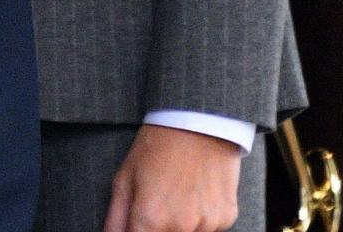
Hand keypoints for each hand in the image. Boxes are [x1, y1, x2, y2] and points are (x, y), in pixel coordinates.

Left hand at [102, 124, 242, 231]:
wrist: (199, 120)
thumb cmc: (157, 145)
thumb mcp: (125, 178)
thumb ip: (116, 220)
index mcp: (150, 219)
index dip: (137, 230)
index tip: (139, 221)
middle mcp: (180, 227)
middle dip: (157, 226)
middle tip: (159, 200)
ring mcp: (207, 224)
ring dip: (180, 224)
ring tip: (177, 193)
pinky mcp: (226, 218)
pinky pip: (209, 229)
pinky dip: (201, 218)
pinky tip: (196, 192)